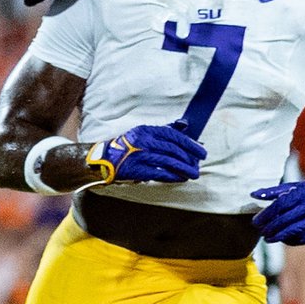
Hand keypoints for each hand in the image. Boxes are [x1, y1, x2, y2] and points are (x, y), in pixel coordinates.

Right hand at [86, 123, 204, 184]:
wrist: (104, 160)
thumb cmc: (126, 147)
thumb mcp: (143, 133)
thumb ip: (163, 129)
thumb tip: (184, 125)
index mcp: (147, 130)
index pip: (173, 135)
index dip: (189, 144)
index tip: (201, 151)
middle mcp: (144, 141)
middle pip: (173, 149)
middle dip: (189, 158)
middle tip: (199, 165)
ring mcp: (140, 155)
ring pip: (168, 161)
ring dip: (184, 169)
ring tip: (194, 174)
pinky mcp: (137, 170)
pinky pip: (159, 173)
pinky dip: (172, 176)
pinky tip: (180, 178)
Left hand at [250, 180, 304, 245]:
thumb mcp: (292, 187)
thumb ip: (272, 192)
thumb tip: (253, 195)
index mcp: (303, 193)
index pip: (280, 205)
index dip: (266, 215)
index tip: (256, 221)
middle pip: (286, 220)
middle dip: (270, 228)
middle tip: (261, 232)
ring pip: (293, 231)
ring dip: (278, 236)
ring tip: (268, 238)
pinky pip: (302, 238)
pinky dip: (290, 239)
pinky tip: (282, 238)